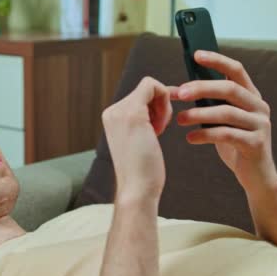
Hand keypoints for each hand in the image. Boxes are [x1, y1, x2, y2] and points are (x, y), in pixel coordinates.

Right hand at [102, 77, 174, 204]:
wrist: (137, 189)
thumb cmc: (143, 171)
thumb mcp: (139, 139)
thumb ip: (142, 120)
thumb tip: (159, 101)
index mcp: (111, 117)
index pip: (139, 95)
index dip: (156, 103)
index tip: (163, 120)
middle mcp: (112, 111)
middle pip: (145, 88)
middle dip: (160, 105)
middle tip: (160, 129)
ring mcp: (120, 111)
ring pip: (150, 86)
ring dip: (163, 106)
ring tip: (159, 131)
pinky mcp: (132, 113)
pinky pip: (154, 87)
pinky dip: (165, 104)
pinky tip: (160, 128)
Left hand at [174, 50, 276, 192]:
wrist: (256, 176)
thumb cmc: (235, 144)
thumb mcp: (223, 120)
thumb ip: (210, 103)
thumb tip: (180, 89)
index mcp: (251, 96)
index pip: (236, 70)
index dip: (217, 60)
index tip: (196, 54)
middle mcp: (259, 107)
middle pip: (229, 89)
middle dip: (202, 88)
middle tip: (179, 93)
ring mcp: (260, 125)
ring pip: (227, 112)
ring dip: (199, 114)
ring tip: (179, 119)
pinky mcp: (256, 143)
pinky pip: (226, 134)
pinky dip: (205, 135)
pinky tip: (190, 138)